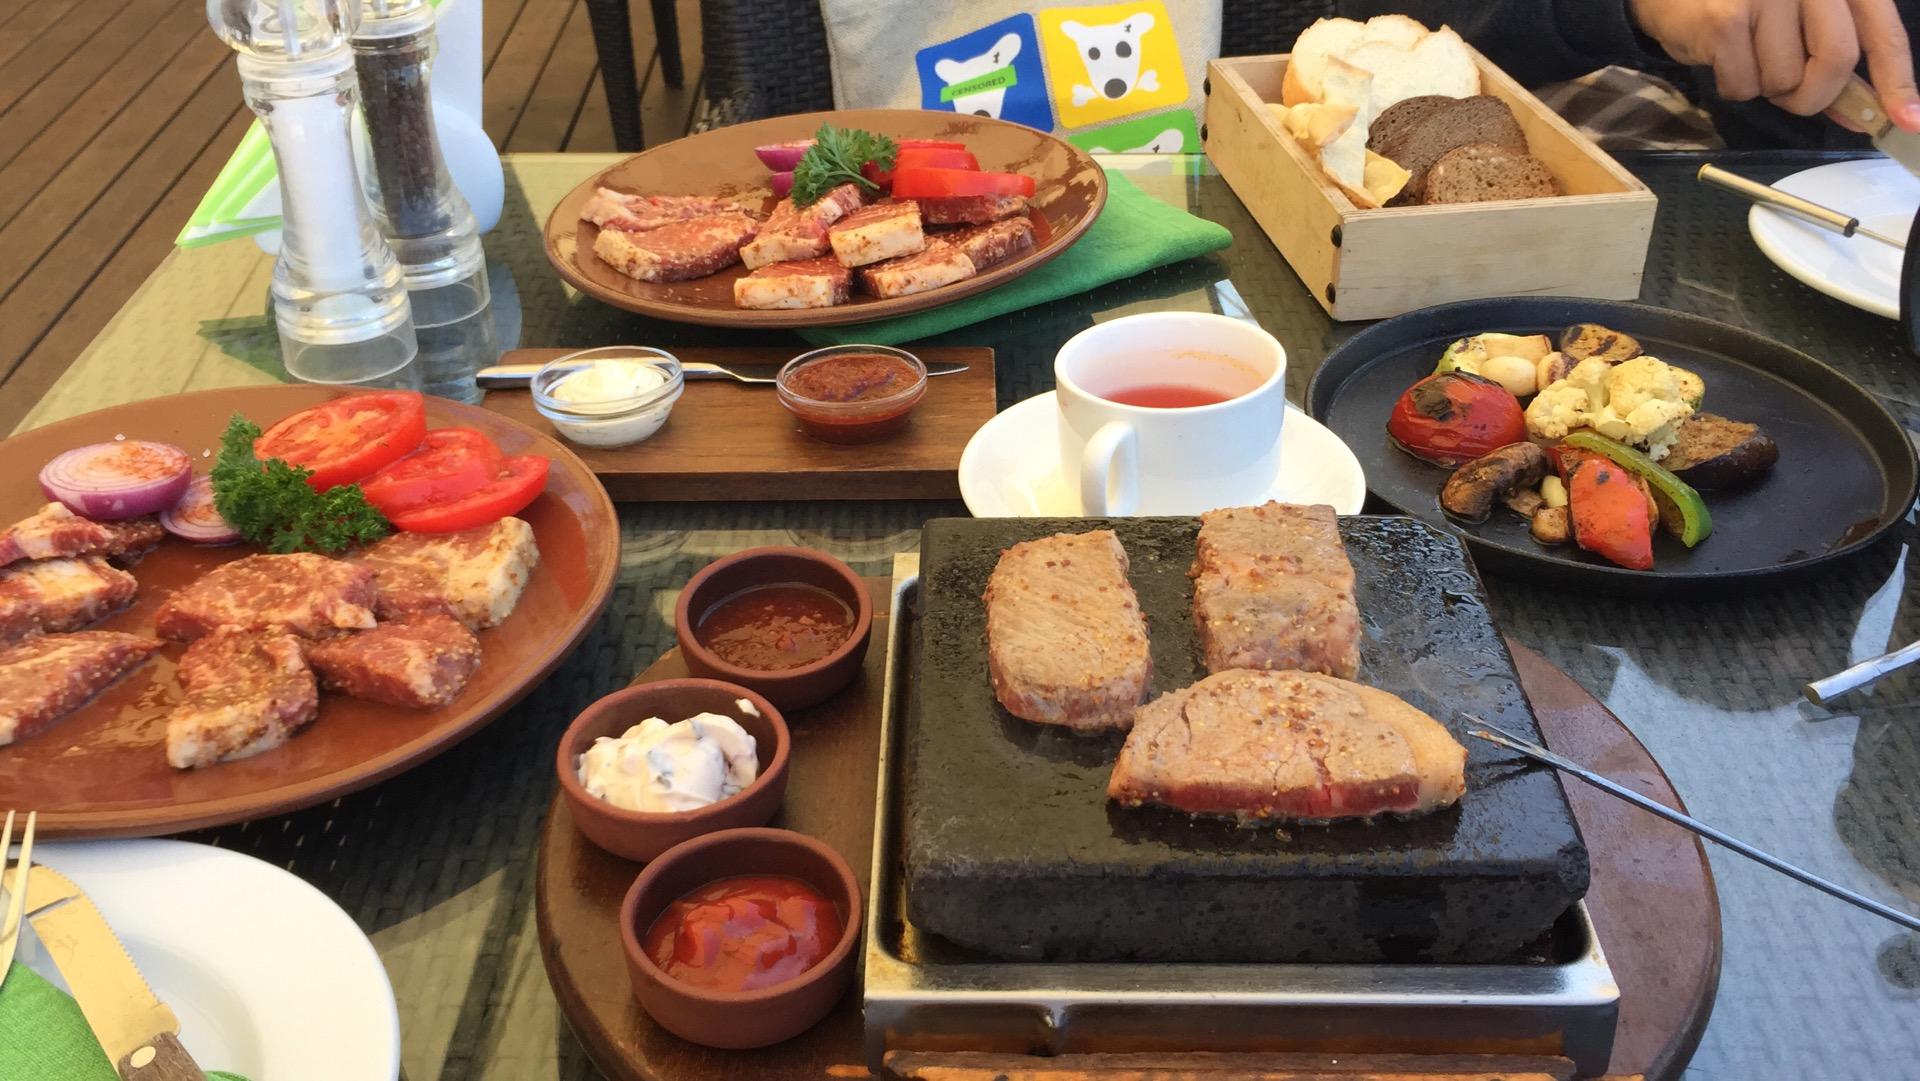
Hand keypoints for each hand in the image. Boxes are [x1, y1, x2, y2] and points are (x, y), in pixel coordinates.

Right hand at [1628, 0, 1919, 130]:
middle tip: (1794, 97)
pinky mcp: (1726, 20)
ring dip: (1765, 88)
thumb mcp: (1797, 17)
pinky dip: (1732, 87)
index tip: (1906, 122)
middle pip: (1837, 60)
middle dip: (1816, 95)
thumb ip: (1830, 57)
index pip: (1881, 32)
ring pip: (1785, 80)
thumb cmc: (1738, 1)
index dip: (1896, 81)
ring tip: (1745, 57)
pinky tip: (1720, 58)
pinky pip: (1743, 85)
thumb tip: (1861, 112)